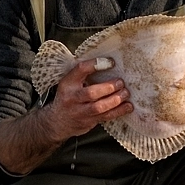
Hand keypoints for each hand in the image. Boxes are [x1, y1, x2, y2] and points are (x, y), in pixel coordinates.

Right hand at [0, 57, 132, 175]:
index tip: (111, 62)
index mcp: (67, 83)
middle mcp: (72, 98)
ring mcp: (80, 112)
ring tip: (125, 93)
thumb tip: (108, 62)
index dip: (96, 65)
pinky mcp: (88, 122)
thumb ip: (83, 74)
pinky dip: (118, 112)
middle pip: (91, 93)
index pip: (80, 70)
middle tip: (121, 82)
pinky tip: (128, 106)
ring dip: (115, 100)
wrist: (56, 122)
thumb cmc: (68, 97)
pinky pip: (105, 117)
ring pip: (98, 108)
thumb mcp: (69, 82)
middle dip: (108, 87)